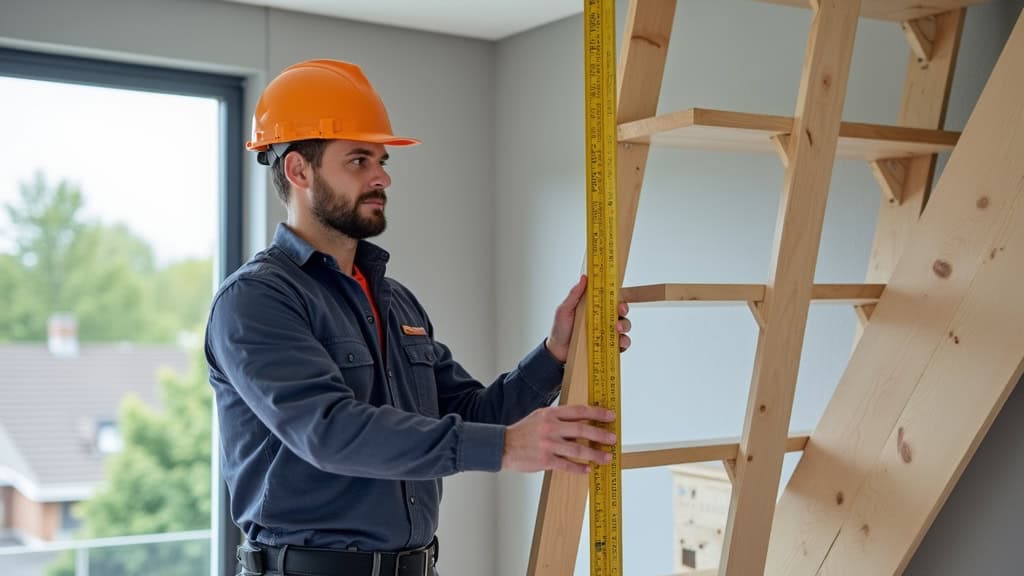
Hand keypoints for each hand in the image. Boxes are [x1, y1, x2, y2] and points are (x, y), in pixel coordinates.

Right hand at [502, 405, 616, 473]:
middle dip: (600, 434)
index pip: (579, 411)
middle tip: (613, 438)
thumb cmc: (523, 431)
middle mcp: (551, 427)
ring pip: (577, 449)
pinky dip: (579, 468)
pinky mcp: (545, 460)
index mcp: (551, 414)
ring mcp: (548, 444)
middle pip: (581, 430)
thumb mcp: (540, 416)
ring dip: (595, 454)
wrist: (503, 445)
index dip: (597, 413)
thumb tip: (581, 420)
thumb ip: (559, 417)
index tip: (610, 416)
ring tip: (607, 457)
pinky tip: (587, 469)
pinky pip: (566, 465)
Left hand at [545, 275, 632, 362]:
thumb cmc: (561, 329)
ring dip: (625, 326)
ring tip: (617, 329)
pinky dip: (624, 343)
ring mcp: (607, 332)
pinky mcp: (609, 346)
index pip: (610, 298)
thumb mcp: (564, 310)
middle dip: (624, 309)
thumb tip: (584, 278)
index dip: (617, 295)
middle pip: (621, 311)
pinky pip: (622, 343)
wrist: (558, 351)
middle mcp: (603, 318)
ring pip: (625, 326)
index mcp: (595, 307)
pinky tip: (618, 343)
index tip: (617, 295)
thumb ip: (574, 295)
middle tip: (619, 311)